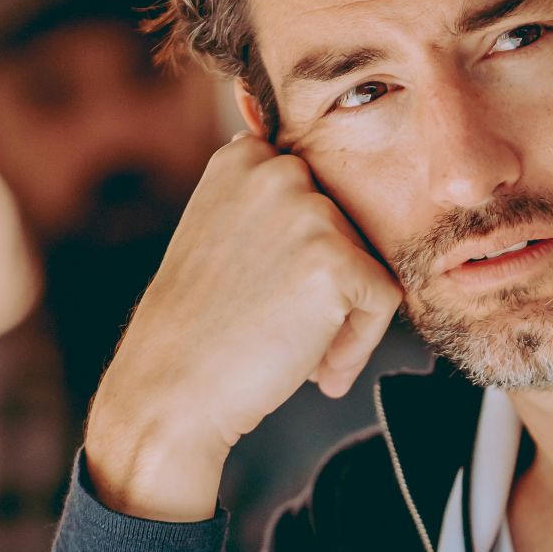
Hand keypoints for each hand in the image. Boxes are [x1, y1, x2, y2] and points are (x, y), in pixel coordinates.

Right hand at [85, 133, 399, 521]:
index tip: (273, 294)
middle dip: (330, 288)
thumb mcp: (218, 234)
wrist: (168, 393)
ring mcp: (309, 212)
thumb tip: (317, 198)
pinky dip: (360, 343)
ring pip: (370, 265)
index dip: (306, 255)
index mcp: (245, 158)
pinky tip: (317, 373)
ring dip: (345, 318)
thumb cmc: (197, 326)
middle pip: (350, 230)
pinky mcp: (336, 261)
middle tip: (285, 331)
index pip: (320, 195)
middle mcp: (278, 171)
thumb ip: (267, 206)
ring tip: (299, 355)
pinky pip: (384, 299)